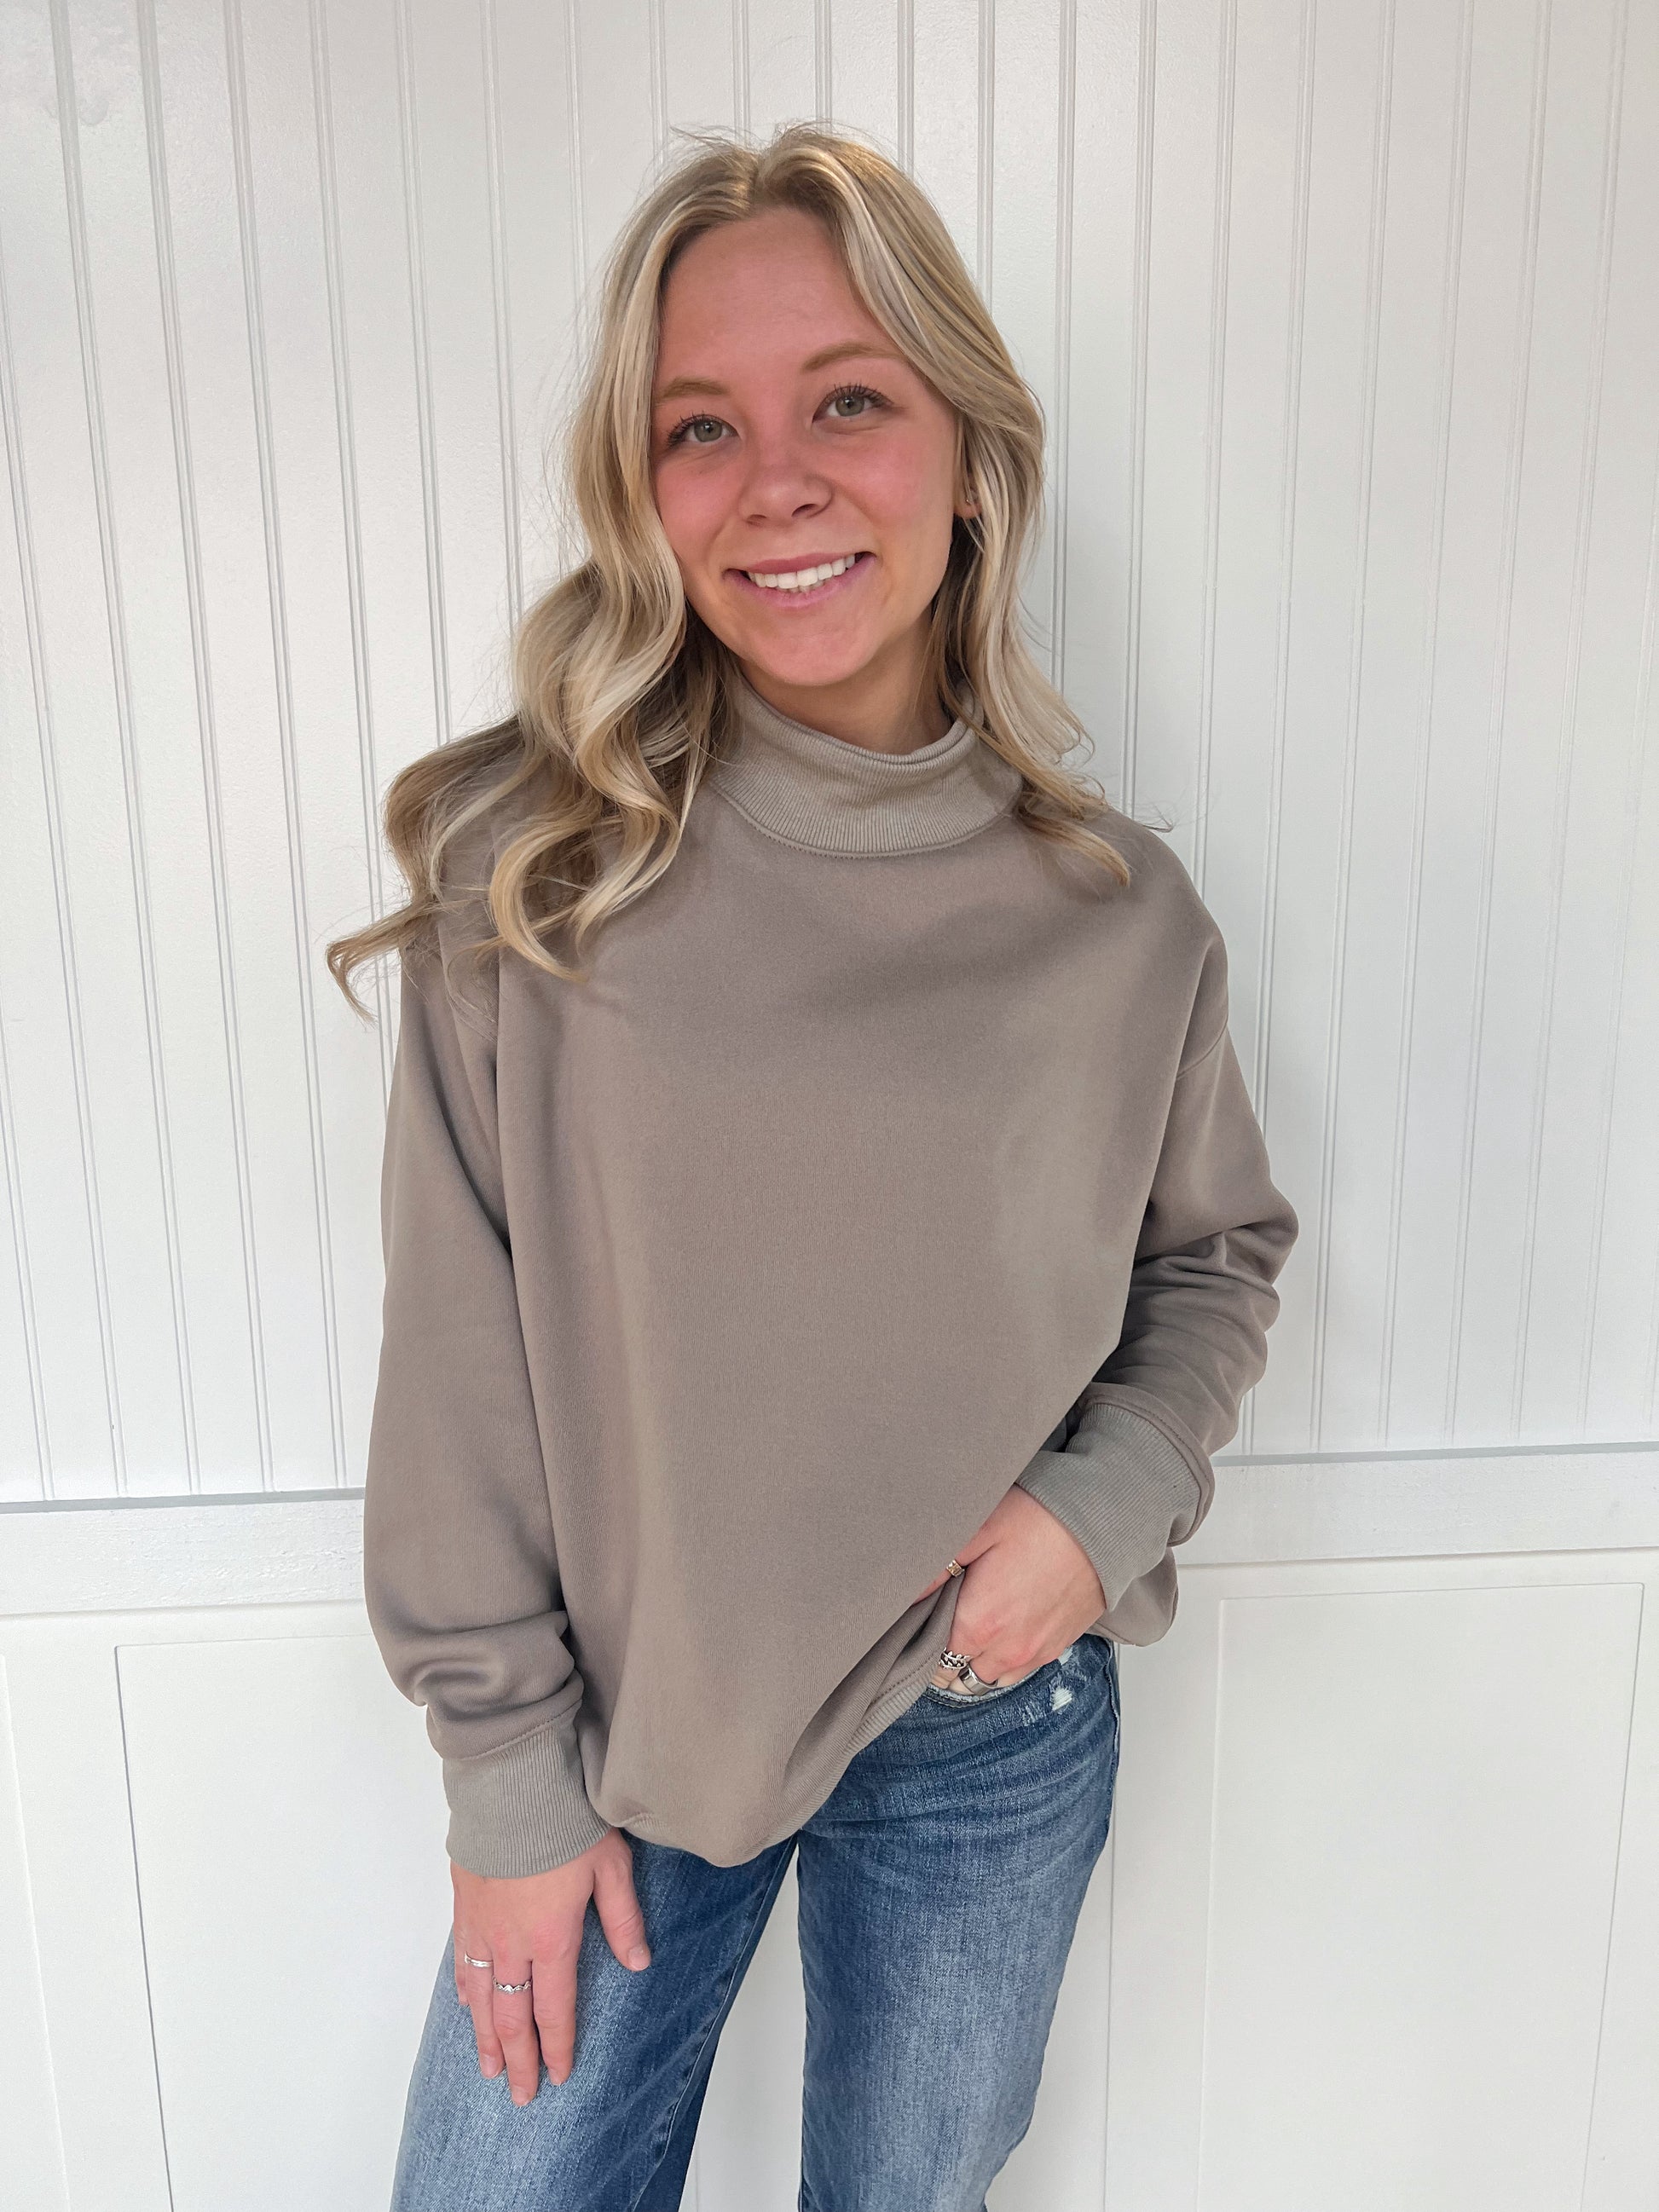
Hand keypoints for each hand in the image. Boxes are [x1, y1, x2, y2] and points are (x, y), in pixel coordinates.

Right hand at [451, 1826, 649, 2103]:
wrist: (511, 1785)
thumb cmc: (565, 1820)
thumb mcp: (611, 1866)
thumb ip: (623, 1918)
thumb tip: (638, 1962)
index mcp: (553, 1939)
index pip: (555, 2010)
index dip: (557, 2047)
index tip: (557, 2076)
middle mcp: (513, 1944)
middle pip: (513, 2017)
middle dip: (519, 2059)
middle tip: (520, 2094)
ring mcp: (483, 1927)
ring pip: (481, 1998)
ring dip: (486, 2037)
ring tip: (489, 2067)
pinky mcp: (464, 1906)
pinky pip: (462, 1962)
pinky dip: (465, 1992)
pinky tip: (467, 2005)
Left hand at [912, 1487, 1106, 1688]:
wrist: (1105, 1523)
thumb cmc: (1041, 1520)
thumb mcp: (979, 1530)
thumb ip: (936, 1567)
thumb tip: (905, 1593)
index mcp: (978, 1623)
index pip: (931, 1658)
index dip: (921, 1638)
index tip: (921, 1619)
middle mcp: (1006, 1649)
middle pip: (957, 1674)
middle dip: (945, 1653)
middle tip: (943, 1619)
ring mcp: (1035, 1653)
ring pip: (989, 1678)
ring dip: (976, 1660)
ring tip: (974, 1624)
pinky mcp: (1057, 1648)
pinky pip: (1019, 1671)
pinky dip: (1005, 1659)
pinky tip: (1004, 1627)